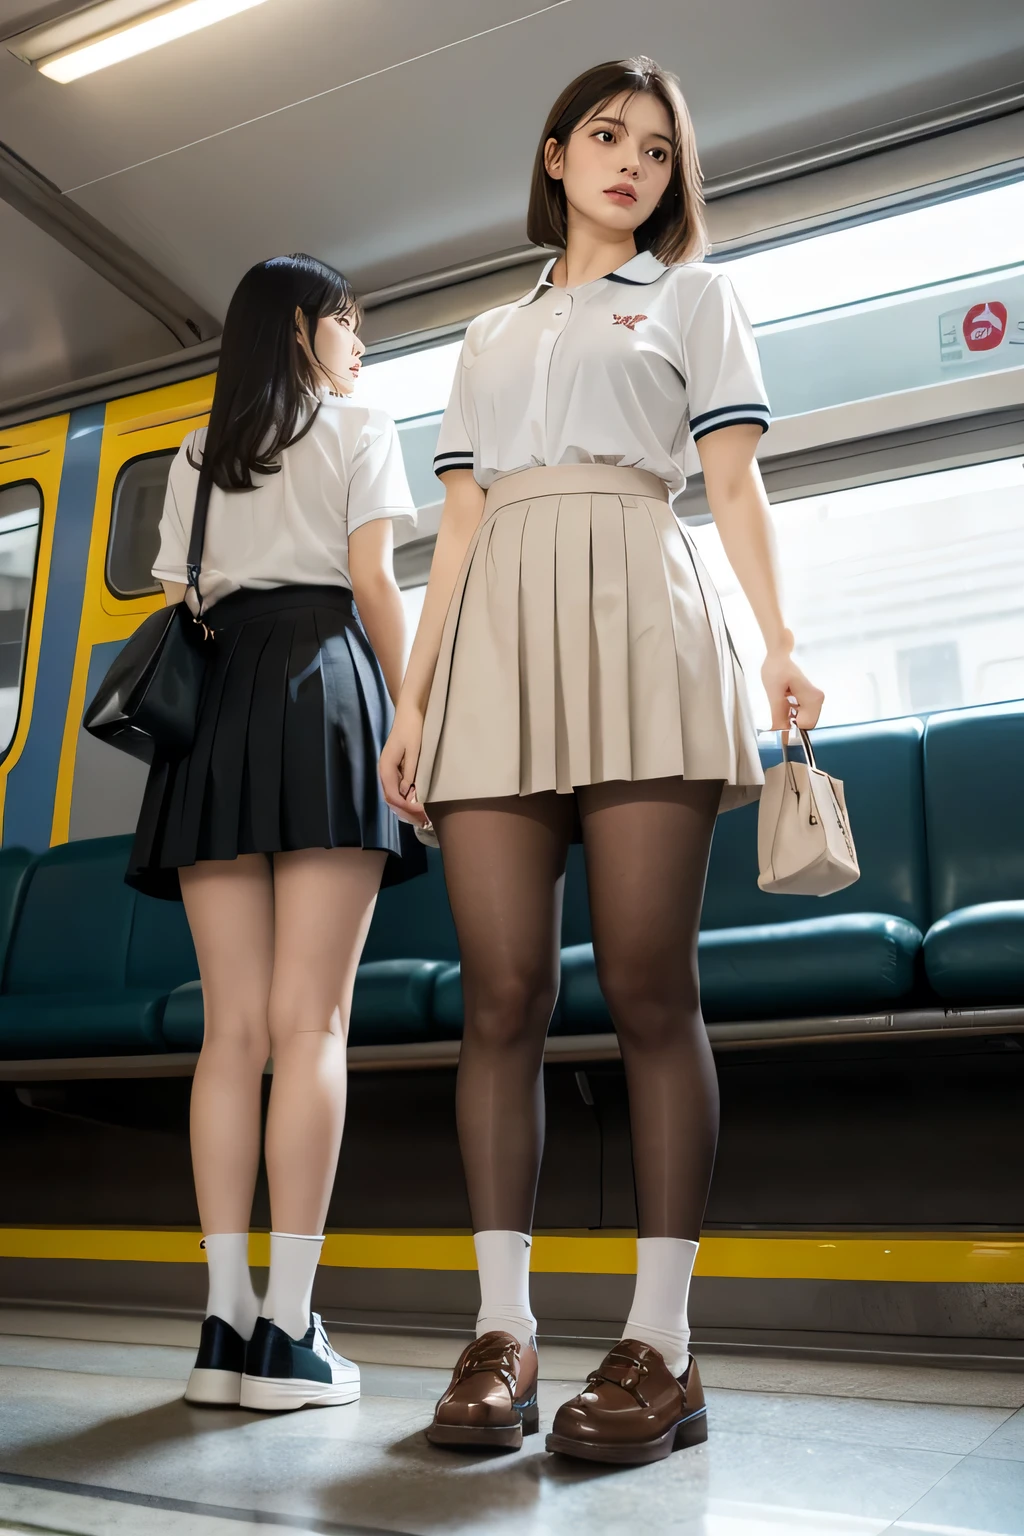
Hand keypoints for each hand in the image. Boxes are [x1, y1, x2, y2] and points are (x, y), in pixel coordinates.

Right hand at [380, 709, 429, 826]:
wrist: (409, 713)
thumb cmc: (412, 728)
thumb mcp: (414, 750)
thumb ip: (410, 771)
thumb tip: (406, 792)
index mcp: (386, 767)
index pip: (392, 795)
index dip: (405, 807)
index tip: (420, 813)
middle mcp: (384, 771)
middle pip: (391, 799)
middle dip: (406, 812)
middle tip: (423, 820)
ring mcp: (388, 770)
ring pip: (393, 796)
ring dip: (405, 808)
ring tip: (421, 817)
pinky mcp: (395, 769)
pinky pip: (397, 790)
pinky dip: (405, 800)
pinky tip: (416, 804)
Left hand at [761, 646, 823, 731]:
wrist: (779, 657)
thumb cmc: (776, 670)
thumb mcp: (774, 694)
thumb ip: (779, 715)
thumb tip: (780, 734)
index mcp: (812, 698)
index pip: (806, 725)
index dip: (792, 729)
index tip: (779, 723)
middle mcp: (818, 700)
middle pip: (806, 725)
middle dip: (792, 724)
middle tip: (779, 711)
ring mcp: (816, 700)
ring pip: (804, 720)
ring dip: (791, 718)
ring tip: (781, 703)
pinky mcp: (811, 699)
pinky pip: (803, 714)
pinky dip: (792, 713)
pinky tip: (785, 703)